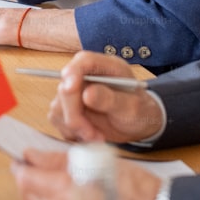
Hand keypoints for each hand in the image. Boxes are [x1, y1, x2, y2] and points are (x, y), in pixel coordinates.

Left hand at [12, 149, 160, 199]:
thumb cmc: (132, 187)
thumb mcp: (93, 161)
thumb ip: (57, 159)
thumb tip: (32, 155)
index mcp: (66, 191)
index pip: (26, 179)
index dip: (20, 167)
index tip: (21, 159)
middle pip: (26, 196)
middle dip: (24, 180)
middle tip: (29, 167)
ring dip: (33, 195)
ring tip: (42, 182)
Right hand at [48, 51, 164, 143]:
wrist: (139, 124)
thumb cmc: (140, 111)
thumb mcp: (132, 107)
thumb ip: (110, 99)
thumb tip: (87, 94)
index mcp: (105, 67)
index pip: (83, 61)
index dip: (73, 72)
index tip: (70, 89)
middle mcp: (86, 76)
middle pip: (66, 87)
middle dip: (74, 114)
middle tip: (90, 134)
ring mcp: (75, 92)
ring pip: (59, 106)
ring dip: (75, 127)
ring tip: (97, 138)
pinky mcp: (69, 108)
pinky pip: (59, 120)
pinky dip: (72, 132)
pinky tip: (90, 136)